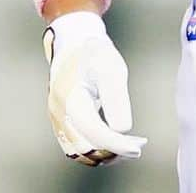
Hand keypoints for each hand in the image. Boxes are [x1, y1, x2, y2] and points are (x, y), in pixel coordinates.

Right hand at [43, 11, 146, 165]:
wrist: (74, 42)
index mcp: (71, 98)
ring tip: (130, 146)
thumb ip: (116, 98)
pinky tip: (115, 141)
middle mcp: (59, 112)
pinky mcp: (61, 120)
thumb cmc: (95, 53)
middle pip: (85, 148)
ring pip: (78, 151)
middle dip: (113, 151)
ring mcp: (57, 118)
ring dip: (104, 154)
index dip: (117, 144)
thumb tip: (122, 130)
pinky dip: (95, 148)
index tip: (138, 147)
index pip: (94, 133)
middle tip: (138, 145)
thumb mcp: (111, 68)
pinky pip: (75, 145)